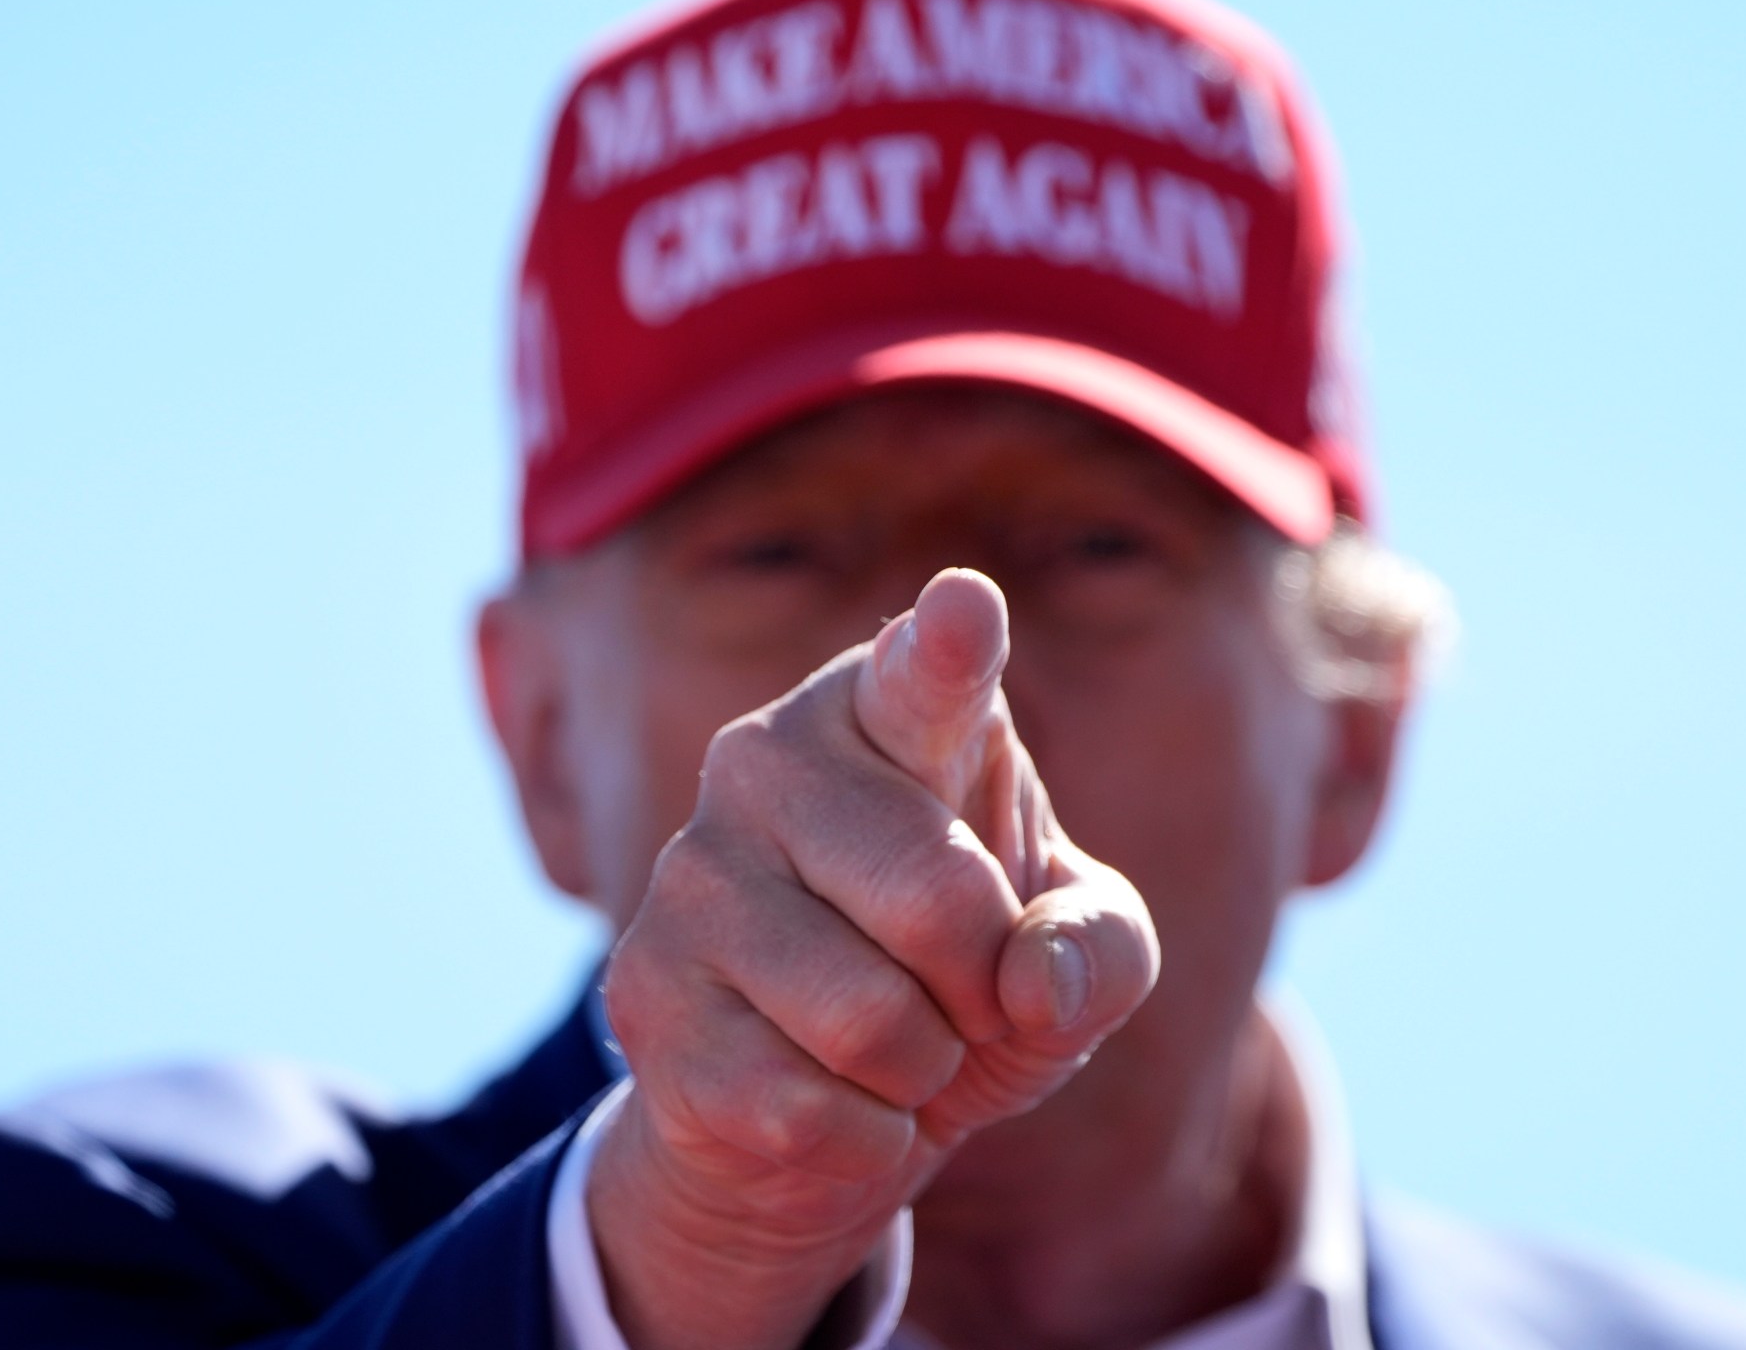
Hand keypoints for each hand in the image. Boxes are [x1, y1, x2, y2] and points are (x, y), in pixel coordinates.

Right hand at [589, 568, 1160, 1349]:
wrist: (816, 1114)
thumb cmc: (961, 984)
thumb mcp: (1074, 957)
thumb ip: (1103, 948)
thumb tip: (1035, 982)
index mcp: (881, 712)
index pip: (923, 676)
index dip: (948, 649)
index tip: (966, 607)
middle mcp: (763, 761)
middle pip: (941, 902)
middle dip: (984, 989)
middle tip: (959, 995)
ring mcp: (688, 875)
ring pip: (872, 1020)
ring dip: (921, 1071)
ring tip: (890, 1047)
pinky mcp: (642, 996)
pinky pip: (805, 1107)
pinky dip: (862, 1138)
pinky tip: (828, 1104)